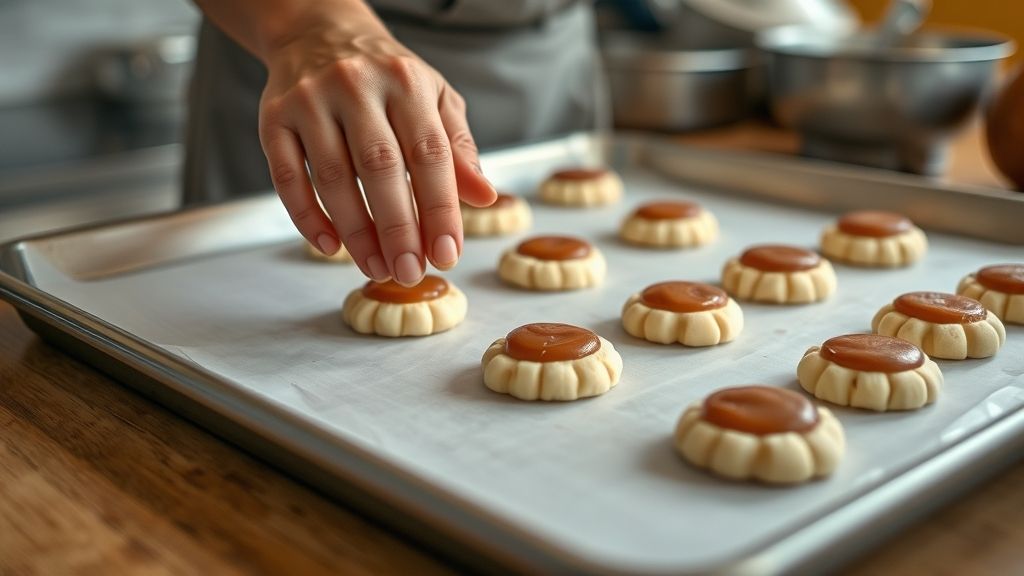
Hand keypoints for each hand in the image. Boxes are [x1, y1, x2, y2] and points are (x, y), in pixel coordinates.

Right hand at [257, 16, 495, 284]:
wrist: (319, 31)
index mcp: (407, 82)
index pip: (430, 154)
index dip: (440, 209)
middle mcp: (357, 87)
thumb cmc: (388, 77)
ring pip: (333, 177)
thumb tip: (486, 197)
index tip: (447, 254)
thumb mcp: (435, 100)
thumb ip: (458, 150)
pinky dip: (307, 217)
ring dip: (356, 232)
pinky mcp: (273, 118)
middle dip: (398, 229)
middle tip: (410, 272)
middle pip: (380, 169)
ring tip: (376, 267)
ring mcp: (311, 101)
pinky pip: (287, 177)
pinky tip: (330, 246)